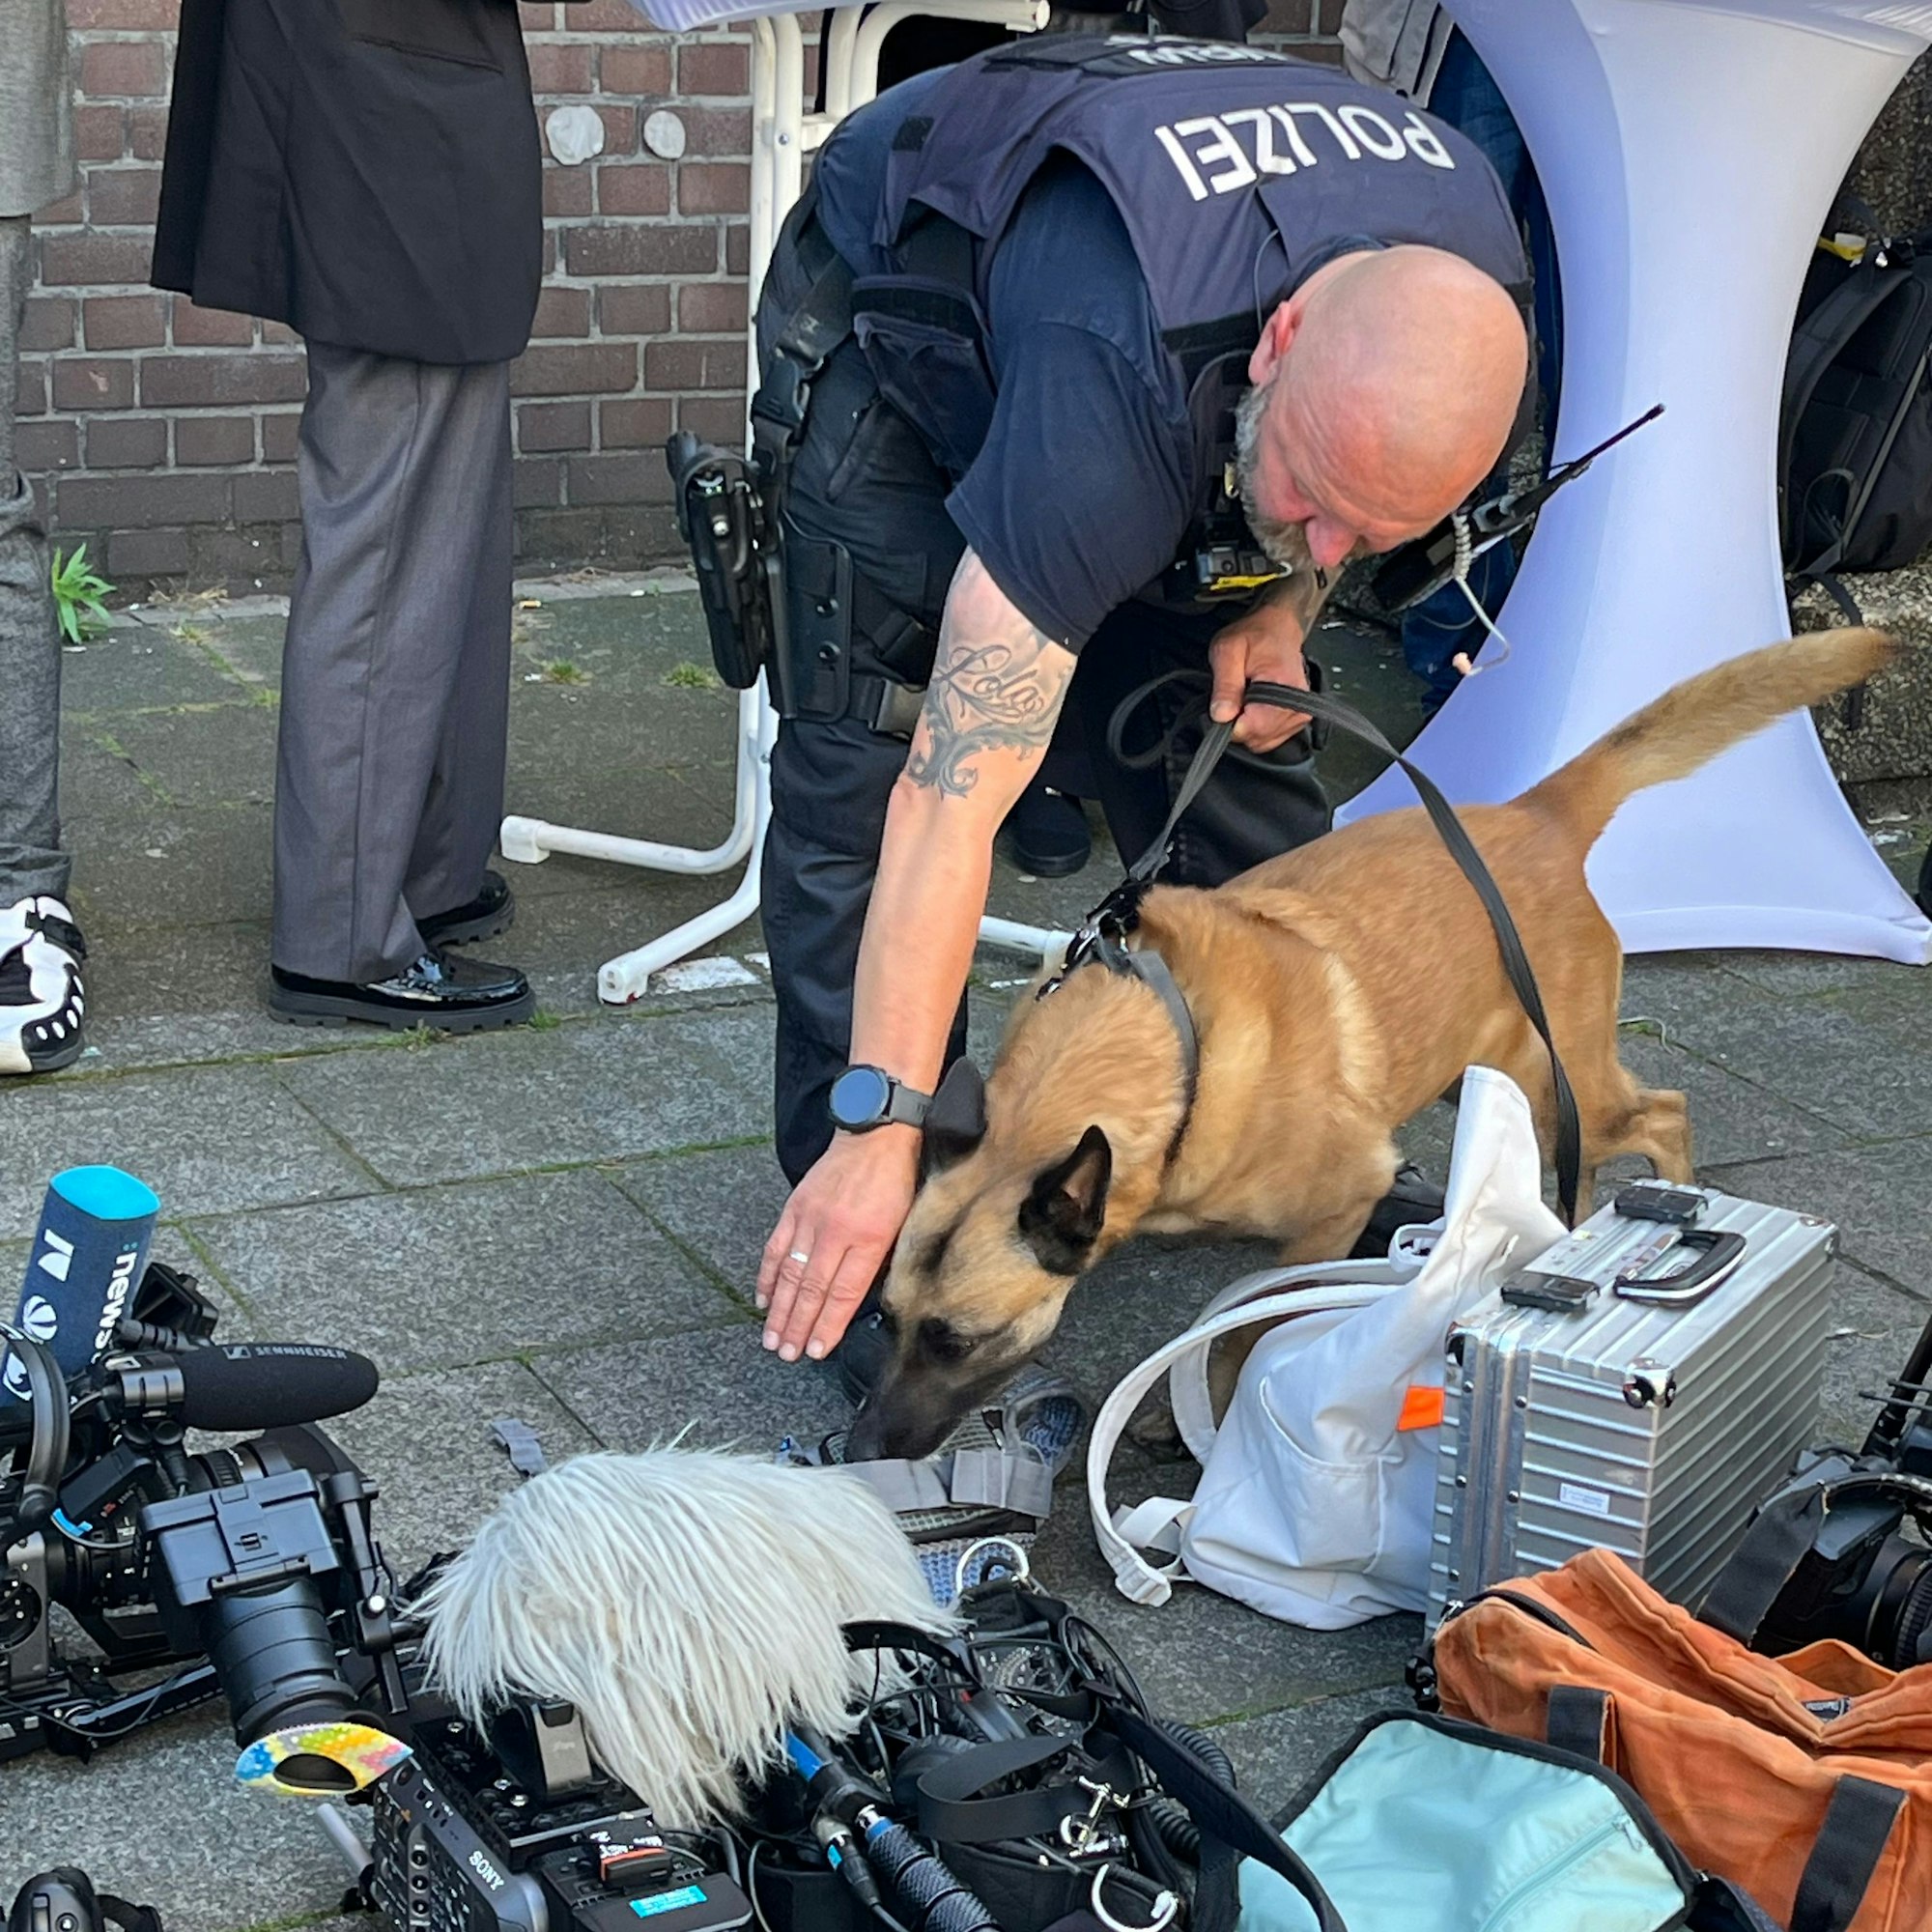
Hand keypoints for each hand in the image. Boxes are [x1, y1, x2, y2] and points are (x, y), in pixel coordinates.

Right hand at [756, 1126, 920, 1362]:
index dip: (828, 1326)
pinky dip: (767, 1276)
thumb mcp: (904, 1223)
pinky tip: (762, 1299)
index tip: (816, 1351)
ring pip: (789, 1274)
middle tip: (786, 1354)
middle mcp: (836, 1231)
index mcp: (869, 1238)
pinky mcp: (795, 1206)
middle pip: (811, 1290)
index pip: (844, 1293)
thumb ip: (882, 1262)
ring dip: (778, 1310)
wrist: (876, 1133)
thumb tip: (863, 1299)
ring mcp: (811, 1218)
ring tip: (771, 1338)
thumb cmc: (896, 1180)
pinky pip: (776, 1248)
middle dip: (797, 1327)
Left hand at [1208, 596, 1312, 750]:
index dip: (1230, 722)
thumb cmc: (1255, 634)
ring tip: (1244, 697)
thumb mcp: (1228, 650)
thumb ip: (1225, 684)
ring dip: (1246, 725)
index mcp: (1285, 687)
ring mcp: (1299, 715)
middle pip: (1257, 738)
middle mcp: (1298, 705)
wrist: (1278, 627)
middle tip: (1234, 696)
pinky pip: (1268, 738)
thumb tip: (1221, 716)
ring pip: (1261, 742)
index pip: (1254, 727)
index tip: (1224, 704)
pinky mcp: (1296, 720)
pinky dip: (1256, 727)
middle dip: (1237, 723)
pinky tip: (1253, 706)